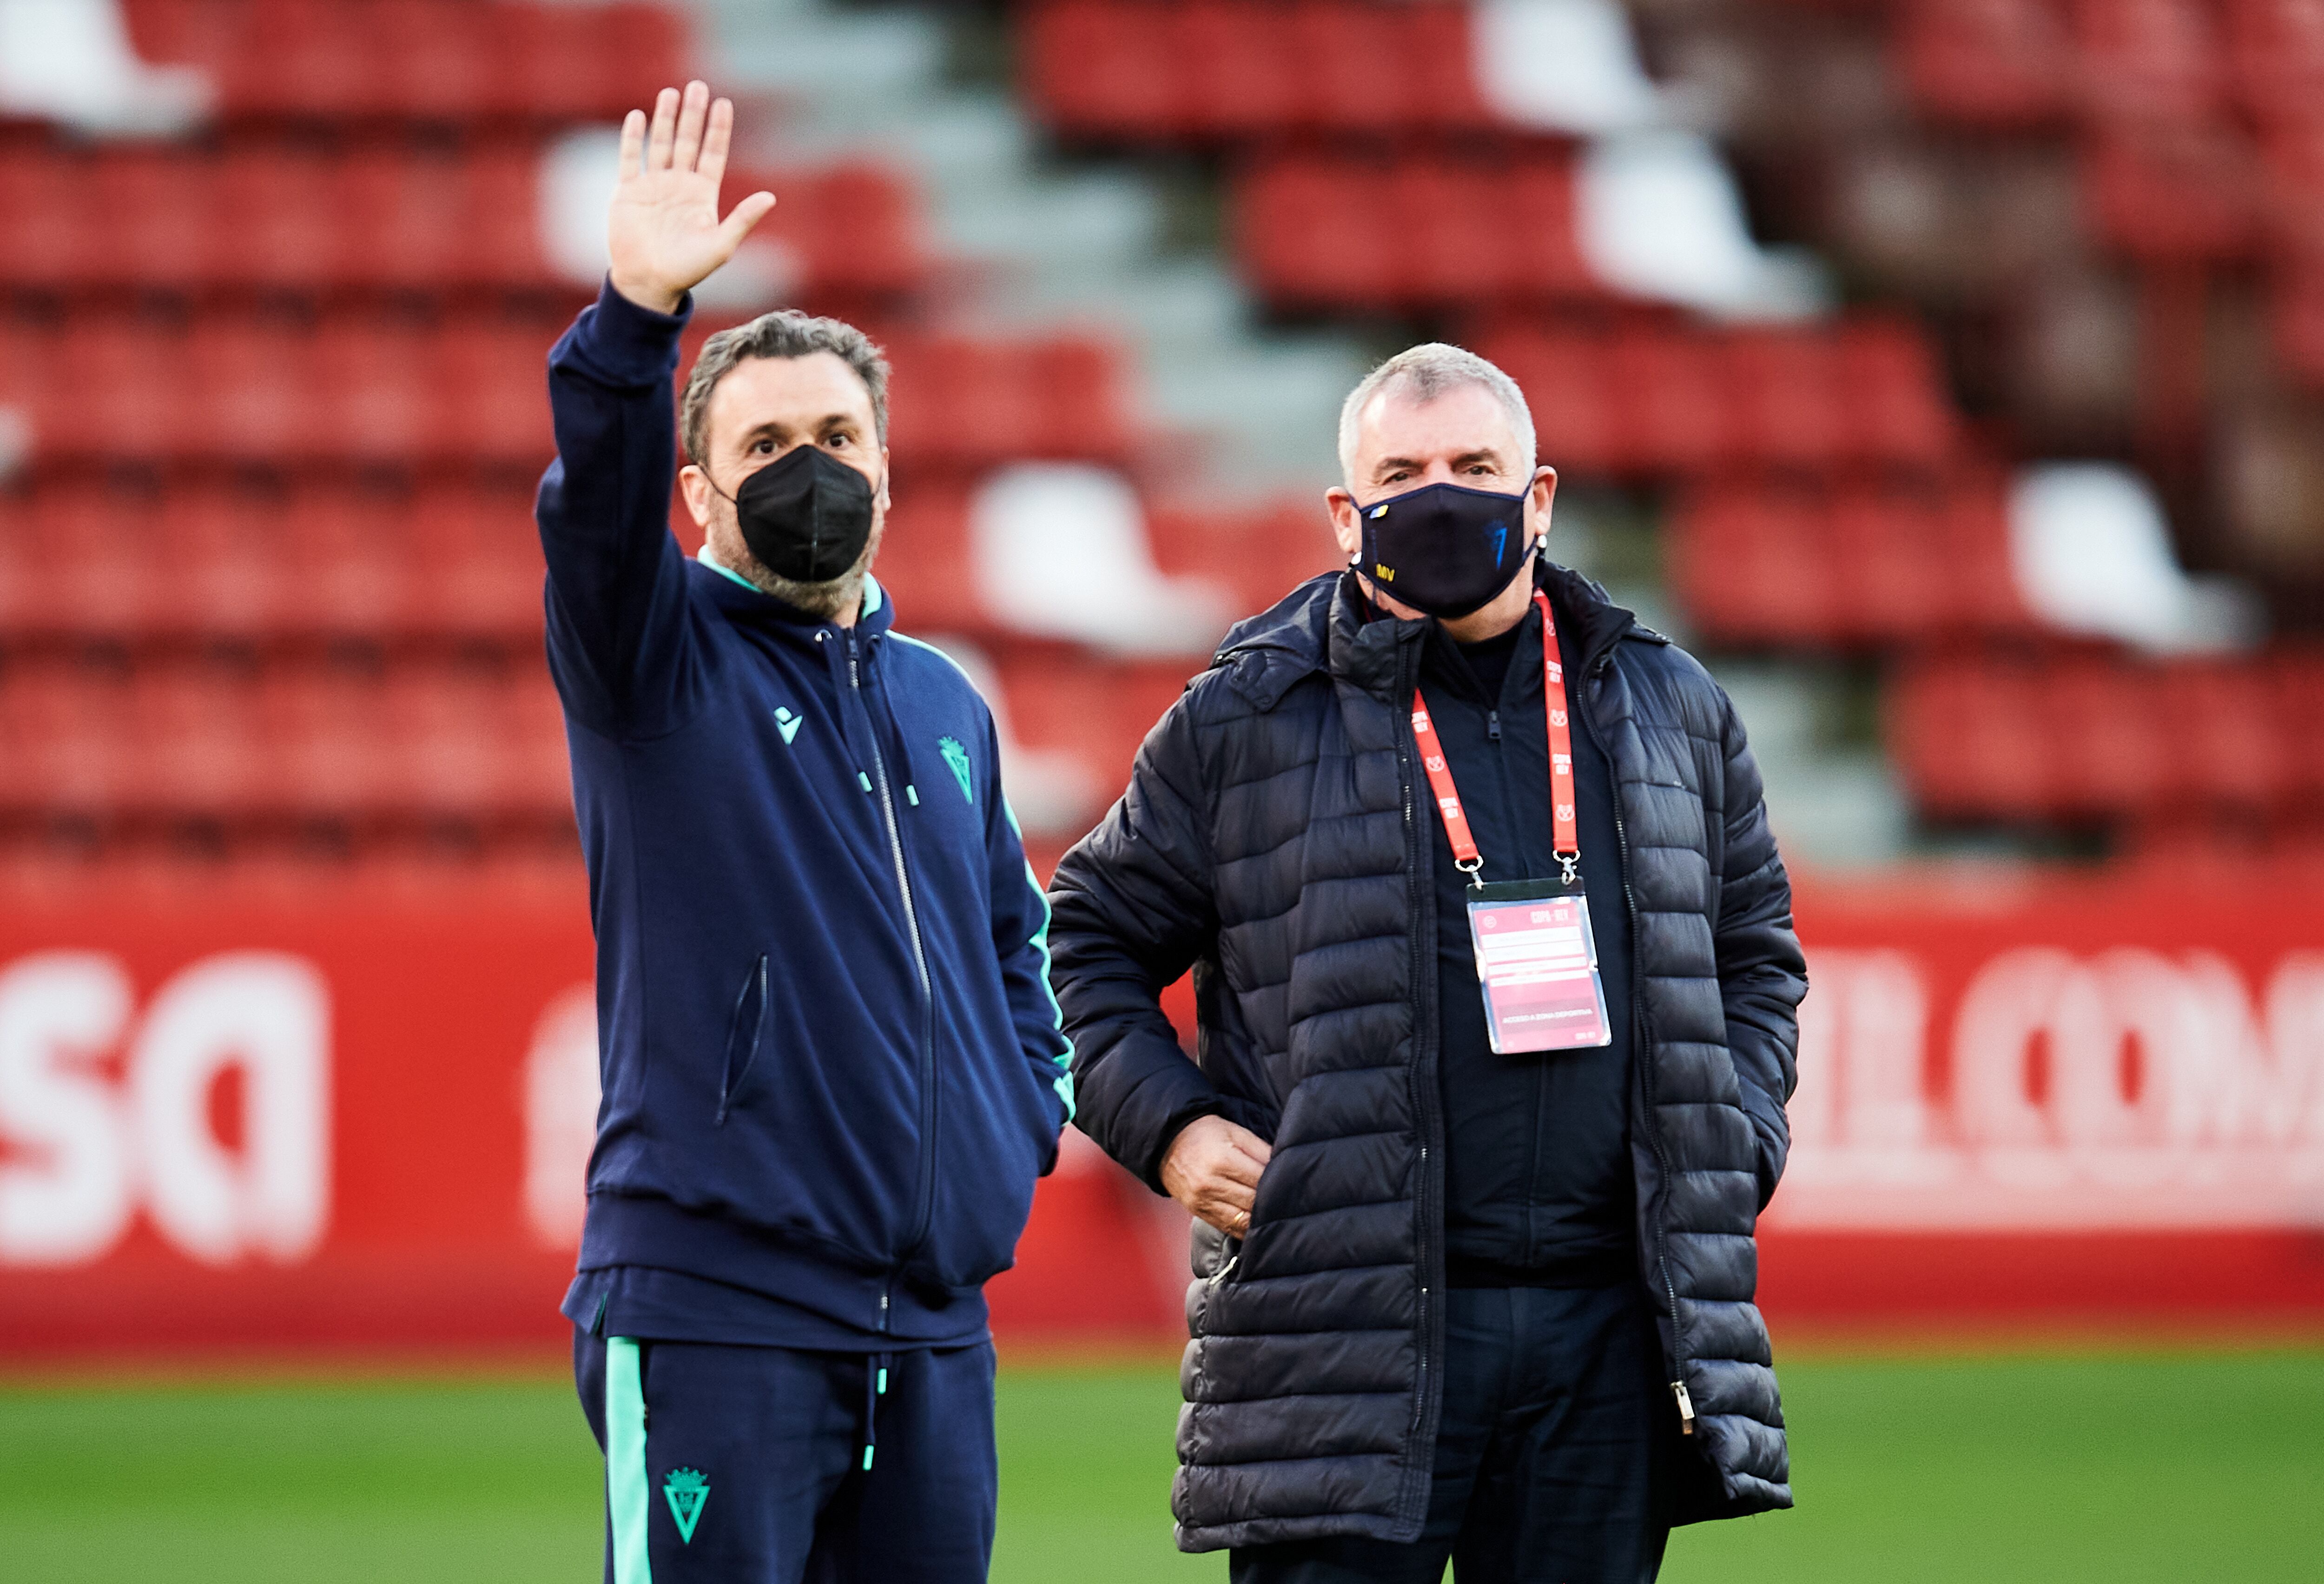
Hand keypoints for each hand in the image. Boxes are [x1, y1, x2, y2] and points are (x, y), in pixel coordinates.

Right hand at [607, 80, 775, 314]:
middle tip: (697, 86)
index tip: (723, 103)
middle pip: (688, 141)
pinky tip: (638, 116)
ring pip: (661, 143)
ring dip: (665, 119)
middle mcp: (679, 185)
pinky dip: (633, 138)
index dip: (718, 129)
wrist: (649, 283)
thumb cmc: (688, 269)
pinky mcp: (628, 191)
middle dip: (693, 114)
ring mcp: (653, 185)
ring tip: (670, 93)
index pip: (713, 153)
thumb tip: (771, 197)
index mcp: (703, 195)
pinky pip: (630, 158)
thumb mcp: (721, 245)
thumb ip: (743, 219)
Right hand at [1160, 1114, 1272, 1238]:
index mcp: (1222, 1160)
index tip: (1288, 1179)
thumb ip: (1260, 1150)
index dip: (1278, 1180)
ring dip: (1259, 1216)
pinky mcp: (1199, 1213)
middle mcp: (1210, 1185)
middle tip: (1283, 1195)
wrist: (1167, 1144)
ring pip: (1243, 1221)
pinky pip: (1229, 1228)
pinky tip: (1254, 1219)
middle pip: (1253, 1202)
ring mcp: (1203, 1202)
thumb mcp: (1235, 1131)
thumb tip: (1283, 1166)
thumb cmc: (1204, 1134)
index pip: (1260, 1180)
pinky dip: (1245, 1227)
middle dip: (1270, 1199)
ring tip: (1270, 1208)